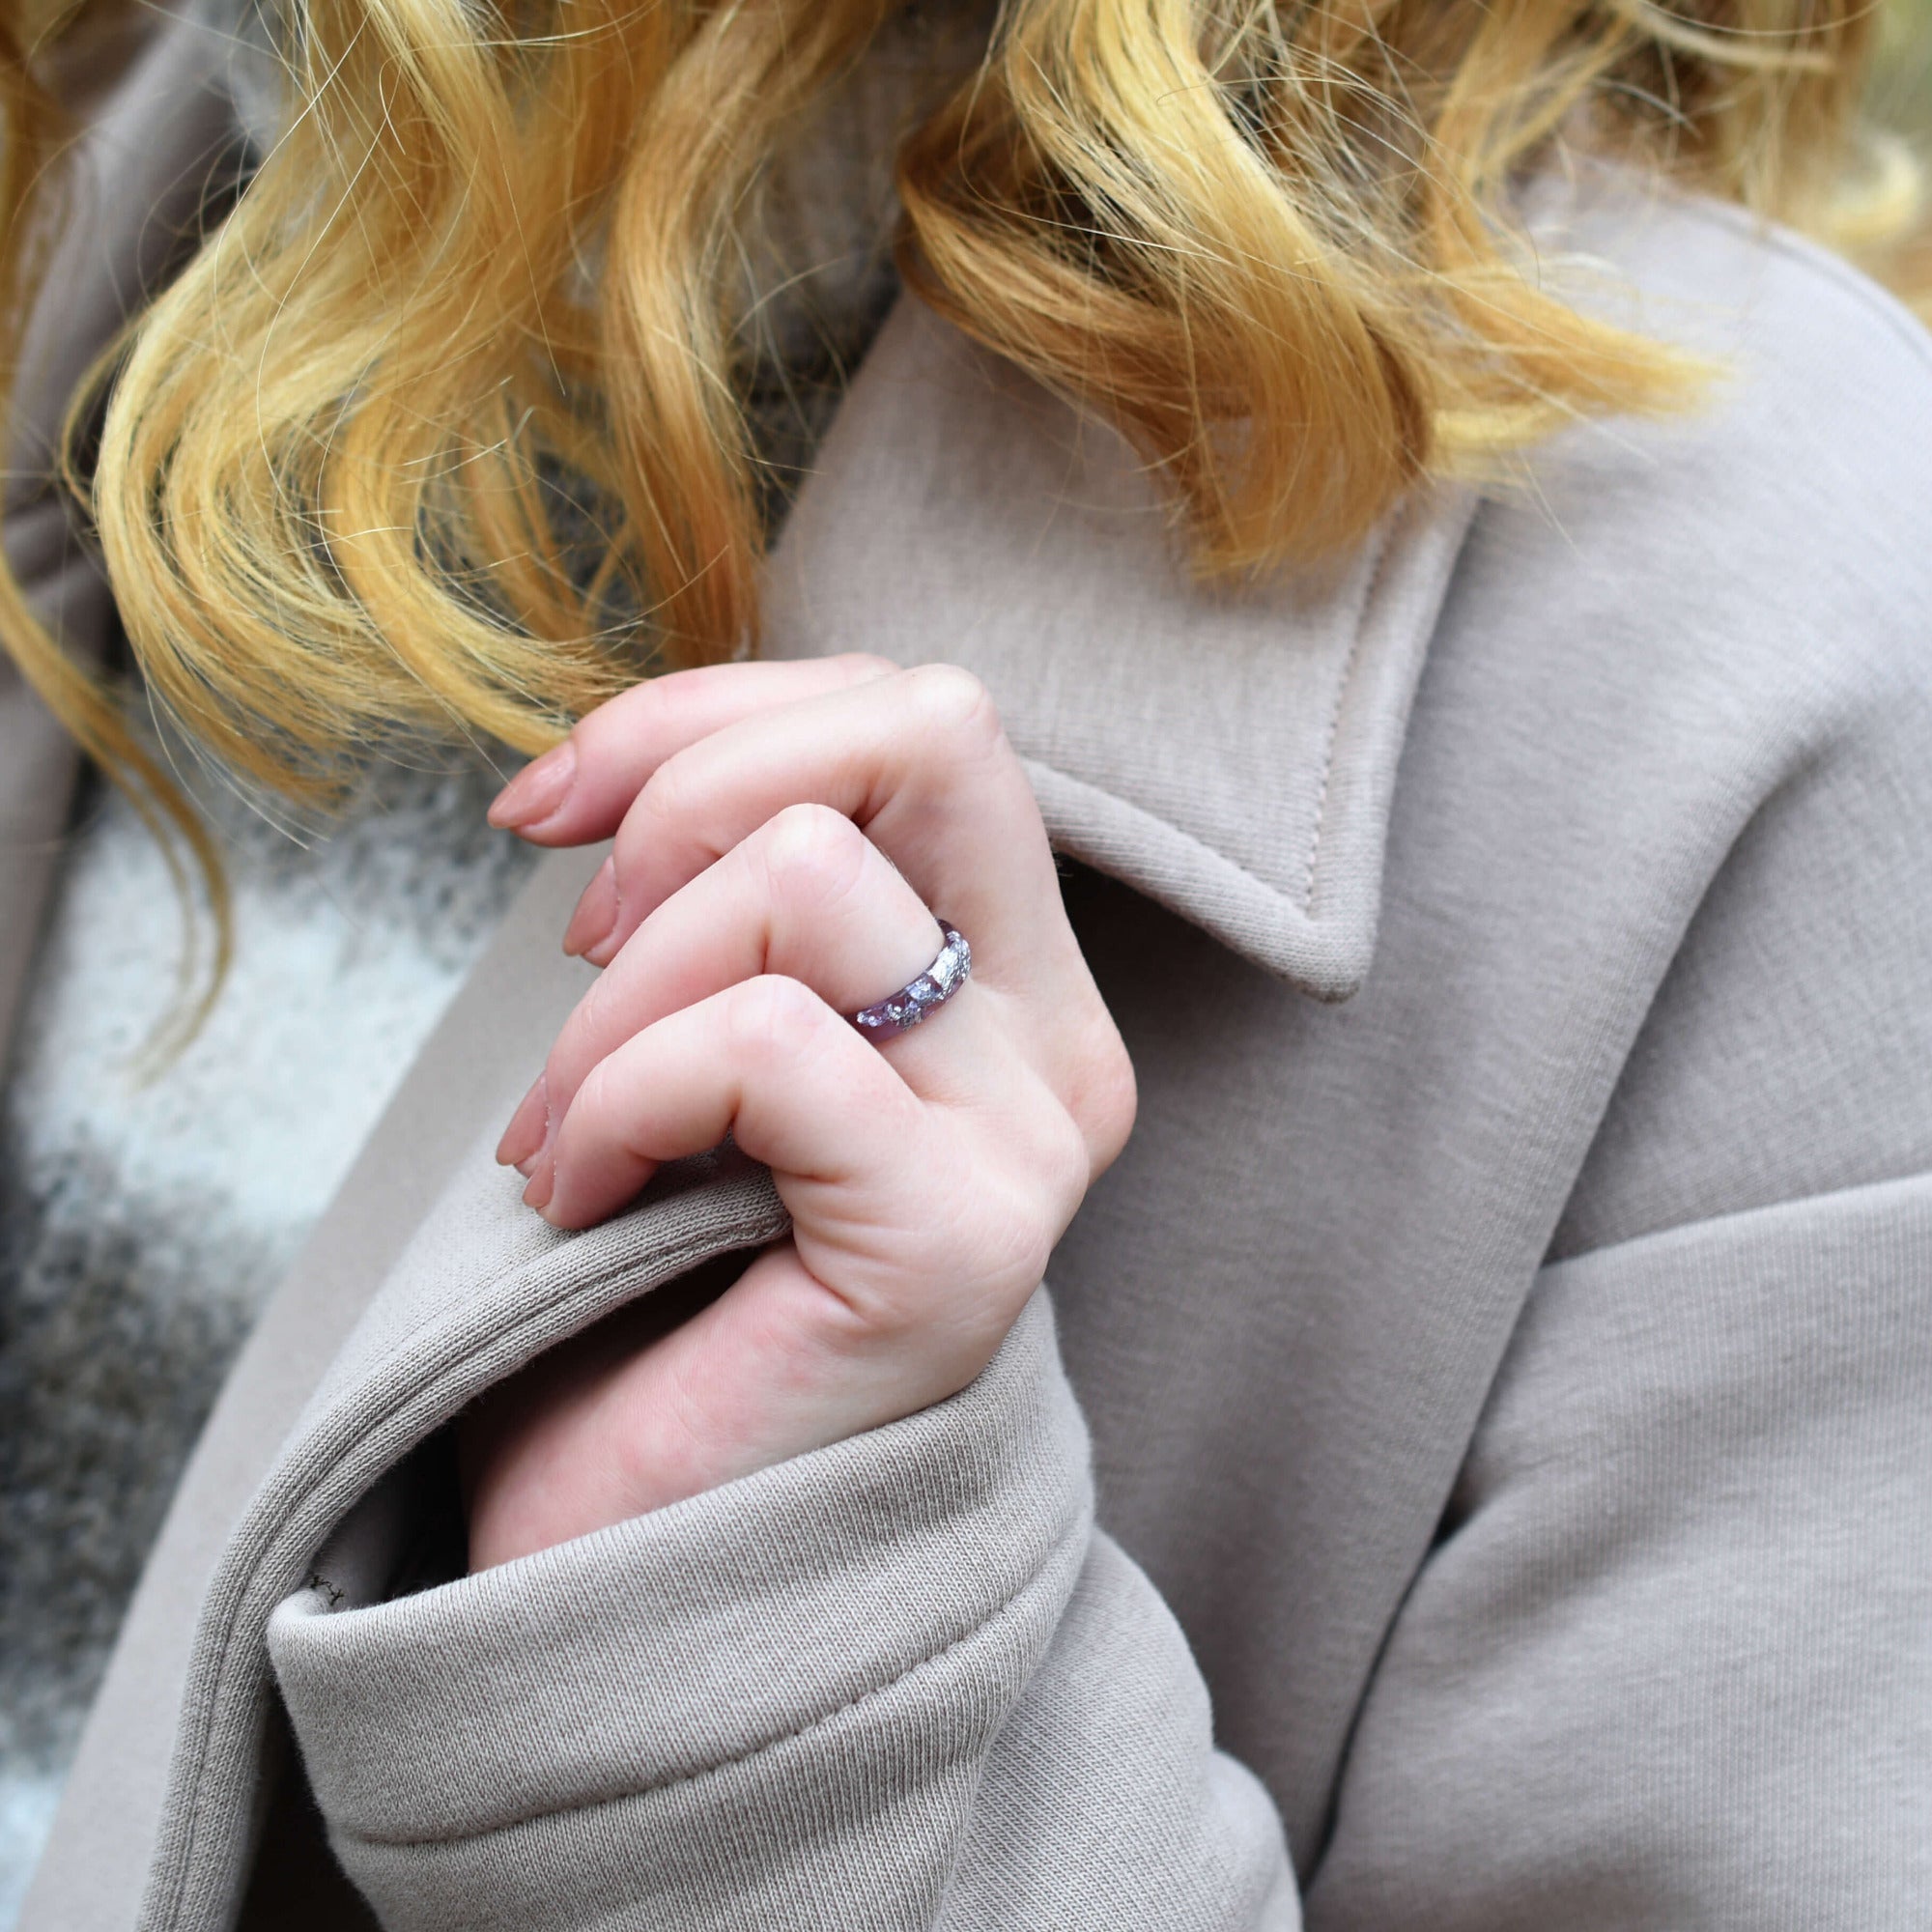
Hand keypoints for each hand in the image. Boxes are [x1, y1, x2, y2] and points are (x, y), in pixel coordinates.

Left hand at [460, 658, 1135, 1570]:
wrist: (647, 1560)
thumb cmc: (650, 1294)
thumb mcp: (689, 1031)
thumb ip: (723, 895)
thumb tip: (601, 776)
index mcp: (1012, 978)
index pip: (923, 718)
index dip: (716, 715)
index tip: (550, 811)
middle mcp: (1054, 1042)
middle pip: (930, 727)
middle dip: (695, 788)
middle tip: (578, 951)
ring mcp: (1026, 1137)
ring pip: (807, 881)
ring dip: (617, 996)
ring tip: (564, 1134)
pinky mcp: (961, 1236)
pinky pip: (761, 1045)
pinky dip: (621, 1097)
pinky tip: (584, 1200)